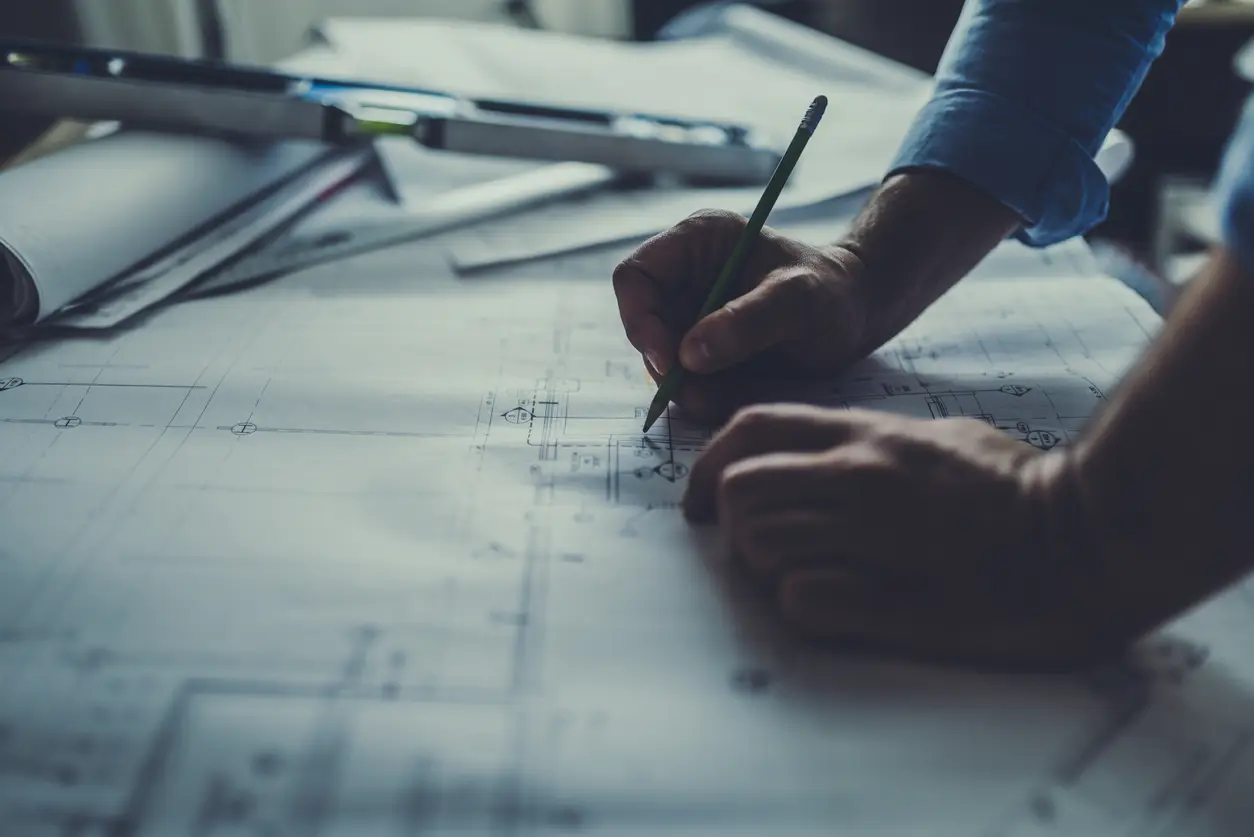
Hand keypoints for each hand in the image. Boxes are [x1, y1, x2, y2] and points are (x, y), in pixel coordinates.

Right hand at [612, 209, 873, 422]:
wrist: (856, 313)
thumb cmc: (831, 293)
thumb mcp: (798, 302)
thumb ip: (746, 322)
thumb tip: (689, 355)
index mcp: (697, 242)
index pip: (635, 277)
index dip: (640, 320)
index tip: (670, 361)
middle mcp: (684, 277)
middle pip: (643, 327)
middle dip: (669, 365)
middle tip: (704, 393)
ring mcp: (690, 314)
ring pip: (662, 362)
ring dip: (691, 387)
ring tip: (739, 389)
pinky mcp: (702, 347)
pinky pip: (686, 381)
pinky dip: (707, 394)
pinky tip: (744, 389)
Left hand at [684, 403, 1127, 670]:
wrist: (1088, 538)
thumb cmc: (1016, 489)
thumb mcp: (939, 438)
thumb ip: (870, 442)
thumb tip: (817, 462)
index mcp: (867, 436)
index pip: (750, 428)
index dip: (706, 464)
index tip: (700, 499)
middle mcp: (858, 477)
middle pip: (737, 490)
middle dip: (730, 525)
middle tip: (757, 549)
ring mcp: (873, 537)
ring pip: (757, 546)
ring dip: (764, 570)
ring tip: (803, 578)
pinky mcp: (892, 601)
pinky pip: (801, 601)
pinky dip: (801, 607)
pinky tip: (834, 607)